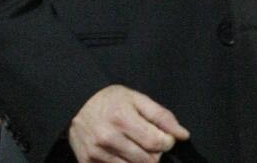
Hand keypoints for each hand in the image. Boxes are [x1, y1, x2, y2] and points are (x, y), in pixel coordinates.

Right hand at [68, 85, 188, 162]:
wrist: (73, 104)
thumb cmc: (109, 101)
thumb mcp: (135, 99)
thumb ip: (161, 116)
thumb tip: (183, 135)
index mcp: (121, 117)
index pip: (158, 143)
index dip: (166, 141)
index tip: (162, 136)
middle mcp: (108, 136)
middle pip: (149, 160)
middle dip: (154, 153)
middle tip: (145, 141)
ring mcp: (97, 152)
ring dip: (139, 160)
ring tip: (132, 146)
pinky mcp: (88, 162)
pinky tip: (120, 153)